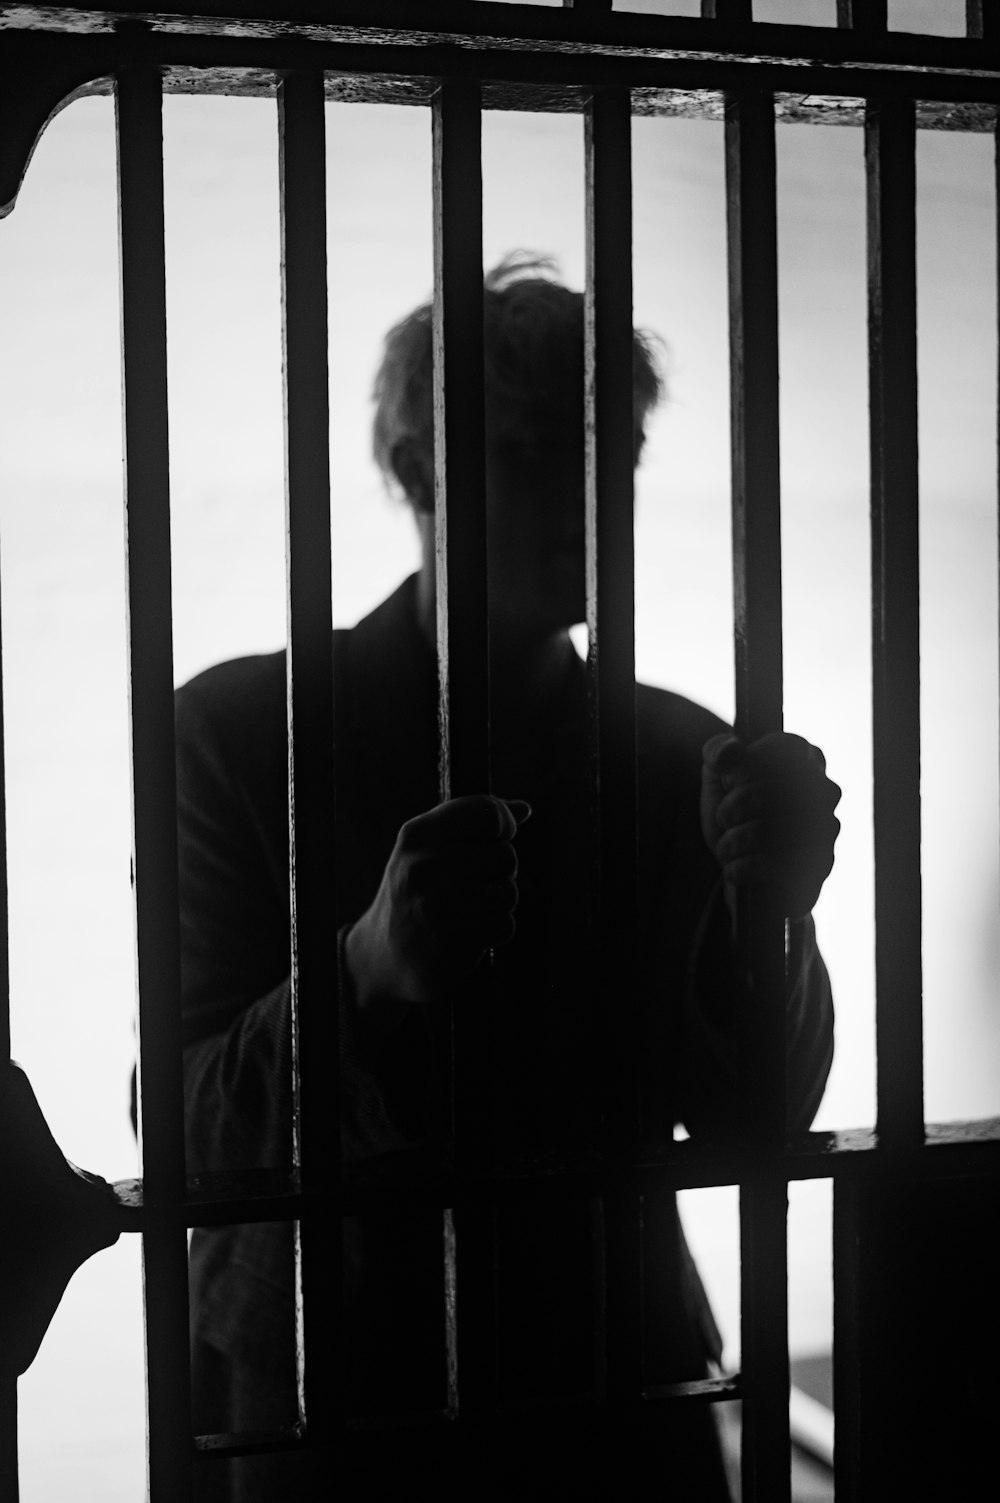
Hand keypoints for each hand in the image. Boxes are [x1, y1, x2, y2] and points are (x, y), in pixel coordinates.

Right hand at [345, 794, 530, 1009]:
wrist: (385, 952)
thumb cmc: (418, 891)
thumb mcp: (429, 848)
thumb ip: (472, 823)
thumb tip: (523, 808)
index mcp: (417, 834)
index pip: (486, 812)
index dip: (504, 824)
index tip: (499, 837)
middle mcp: (422, 866)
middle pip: (506, 855)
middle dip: (502, 871)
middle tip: (478, 882)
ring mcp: (433, 905)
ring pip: (508, 892)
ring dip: (500, 903)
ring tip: (473, 907)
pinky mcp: (448, 941)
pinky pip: (504, 925)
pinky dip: (496, 930)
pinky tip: (472, 930)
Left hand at [700, 732, 840, 919]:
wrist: (744, 867)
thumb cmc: (736, 812)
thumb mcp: (717, 775)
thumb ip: (717, 751)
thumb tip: (732, 751)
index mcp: (806, 758)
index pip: (781, 749)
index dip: (744, 767)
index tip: (728, 780)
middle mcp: (825, 790)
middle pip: (767, 792)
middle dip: (731, 808)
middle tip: (724, 818)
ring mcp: (827, 830)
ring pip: (766, 831)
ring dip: (732, 841)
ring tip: (725, 847)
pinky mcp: (820, 866)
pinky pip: (772, 864)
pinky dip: (741, 868)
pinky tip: (734, 869)